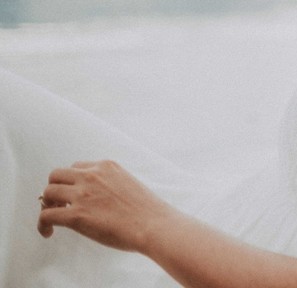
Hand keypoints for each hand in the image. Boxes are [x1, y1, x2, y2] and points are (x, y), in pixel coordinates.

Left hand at [37, 160, 172, 251]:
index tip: (73, 194)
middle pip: (56, 175)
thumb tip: (97, 197)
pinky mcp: (76, 215)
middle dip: (55, 189)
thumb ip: (110, 183)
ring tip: (54, 218)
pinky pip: (46, 215)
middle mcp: (92, 175)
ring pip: (48, 192)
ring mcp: (83, 194)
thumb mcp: (128, 183)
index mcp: (106, 166)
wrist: (153, 224)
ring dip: (47, 205)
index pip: (77, 167)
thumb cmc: (146, 210)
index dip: (71, 182)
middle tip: (59, 205)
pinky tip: (48, 232)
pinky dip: (42, 224)